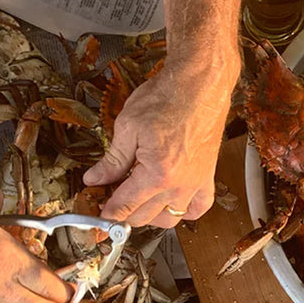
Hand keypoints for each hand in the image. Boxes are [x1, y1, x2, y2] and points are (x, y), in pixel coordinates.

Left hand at [84, 63, 234, 227]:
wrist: (200, 83)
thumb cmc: (168, 98)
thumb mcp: (128, 126)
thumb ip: (112, 159)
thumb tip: (95, 178)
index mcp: (157, 174)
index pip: (125, 206)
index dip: (107, 214)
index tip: (98, 216)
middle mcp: (179, 185)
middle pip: (144, 217)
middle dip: (123, 213)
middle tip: (111, 199)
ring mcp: (196, 183)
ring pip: (169, 218)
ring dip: (150, 216)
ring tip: (137, 201)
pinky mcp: (208, 176)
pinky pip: (198, 208)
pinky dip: (184, 212)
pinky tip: (170, 203)